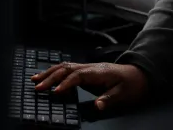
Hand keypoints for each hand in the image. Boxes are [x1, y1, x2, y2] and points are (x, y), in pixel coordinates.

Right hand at [31, 62, 148, 110]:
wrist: (137, 74)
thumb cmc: (130, 84)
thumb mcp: (123, 94)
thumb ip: (109, 98)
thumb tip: (97, 105)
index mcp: (97, 72)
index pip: (77, 76)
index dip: (65, 83)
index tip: (55, 92)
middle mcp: (89, 67)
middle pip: (66, 69)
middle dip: (51, 77)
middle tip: (38, 87)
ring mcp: (86, 67)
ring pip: (64, 67)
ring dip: (49, 73)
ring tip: (35, 80)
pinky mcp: (85, 71)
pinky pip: (67, 69)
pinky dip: (55, 72)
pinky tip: (47, 77)